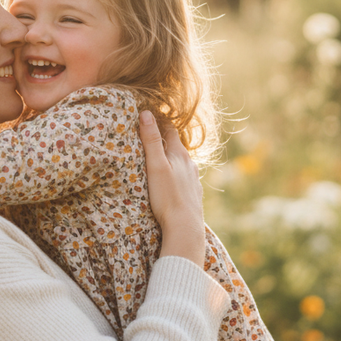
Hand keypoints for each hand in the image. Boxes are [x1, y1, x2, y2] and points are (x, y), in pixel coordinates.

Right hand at [138, 110, 204, 266]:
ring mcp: (194, 179)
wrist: (185, 226)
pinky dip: (178, 174)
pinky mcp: (194, 194)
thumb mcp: (155, 166)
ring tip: (162, 158)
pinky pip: (186, 178)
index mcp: (179, 154)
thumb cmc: (167, 196)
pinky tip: (174, 182)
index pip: (170, 130)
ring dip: (173, 158)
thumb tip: (145, 113)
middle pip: (177, 145)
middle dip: (166, 139)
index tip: (151, 114)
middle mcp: (190, 164)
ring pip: (183, 163)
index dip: (160, 121)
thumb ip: (150, 140)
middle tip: (153, 134)